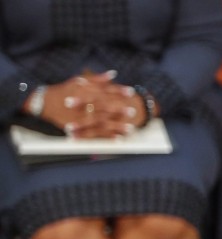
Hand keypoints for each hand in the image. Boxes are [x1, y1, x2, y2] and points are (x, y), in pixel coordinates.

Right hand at [32, 71, 147, 137]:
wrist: (45, 103)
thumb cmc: (64, 91)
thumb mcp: (79, 81)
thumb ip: (97, 79)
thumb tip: (113, 74)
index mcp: (85, 90)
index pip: (104, 90)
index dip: (118, 91)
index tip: (131, 92)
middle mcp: (84, 103)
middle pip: (104, 106)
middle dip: (119, 109)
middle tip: (133, 111)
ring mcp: (82, 116)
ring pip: (102, 121)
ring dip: (117, 126)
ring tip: (130, 129)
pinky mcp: (80, 127)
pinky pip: (95, 133)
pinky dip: (107, 136)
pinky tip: (118, 139)